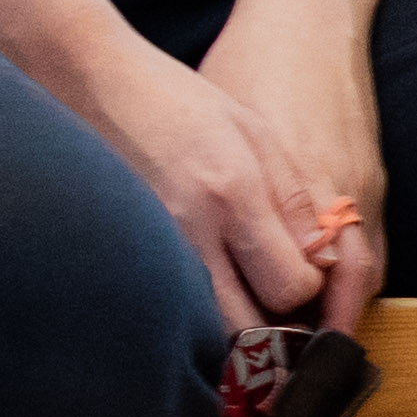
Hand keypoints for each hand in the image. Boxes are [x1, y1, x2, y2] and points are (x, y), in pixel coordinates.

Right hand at [101, 0, 386, 332]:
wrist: (95, 85)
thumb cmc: (180, 104)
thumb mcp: (255, 133)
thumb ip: (292, 200)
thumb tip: (320, 262)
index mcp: (233, 193)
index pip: (289, 288)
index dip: (305, 292)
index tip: (300, 275)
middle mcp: (192, 228)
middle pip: (247, 328)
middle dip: (270, 329)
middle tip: (273, 304)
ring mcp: (152, 248)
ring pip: (204, 331)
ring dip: (229, 328)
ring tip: (239, 299)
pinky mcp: (124, 258)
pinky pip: (170, 309)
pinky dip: (191, 314)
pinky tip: (201, 288)